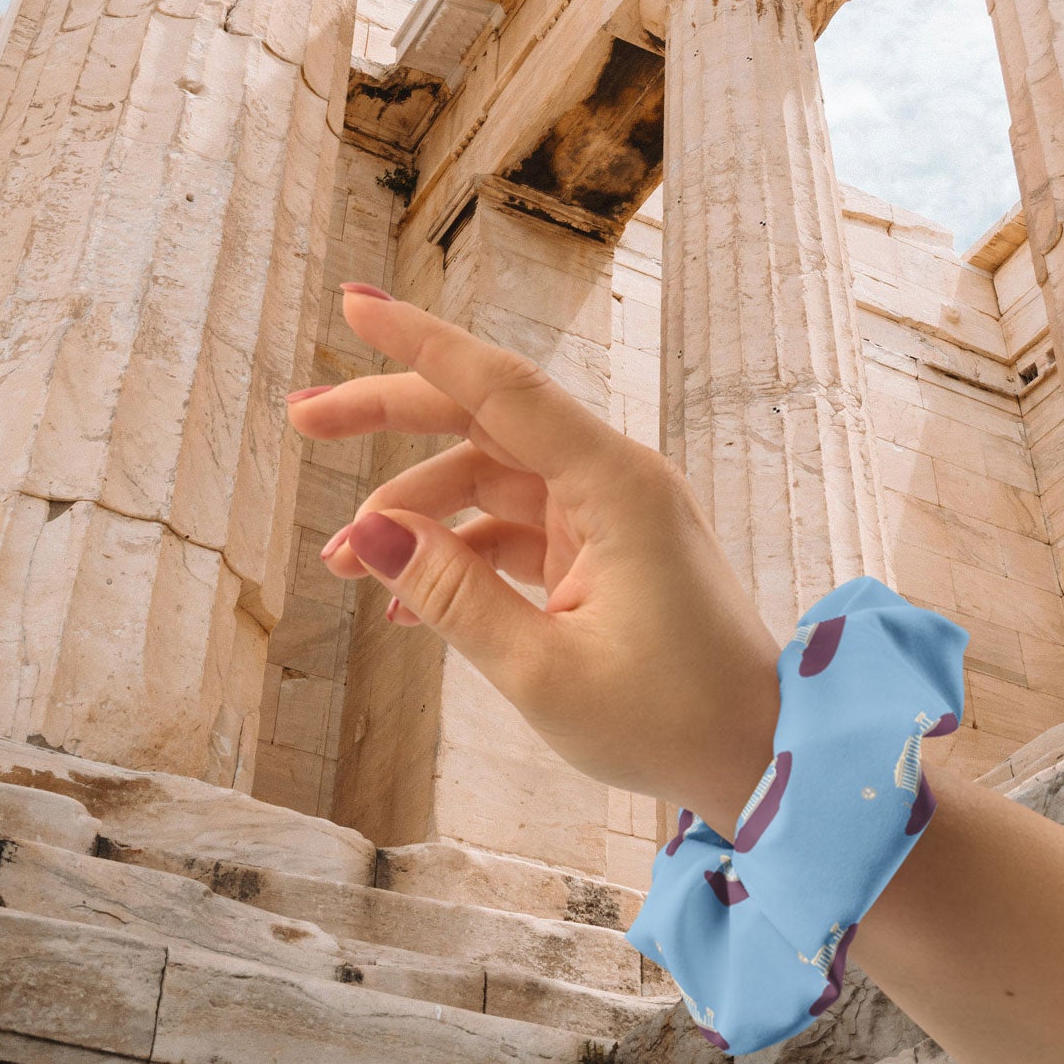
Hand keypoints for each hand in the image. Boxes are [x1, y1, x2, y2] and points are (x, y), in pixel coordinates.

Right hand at [288, 289, 779, 834]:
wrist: (761, 759)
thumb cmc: (670, 720)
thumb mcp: (542, 671)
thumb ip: (451, 595)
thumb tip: (366, 534)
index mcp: (615, 483)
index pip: (501, 386)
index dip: (420, 342)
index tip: (354, 304)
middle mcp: (613, 479)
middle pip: (484, 419)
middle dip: (390, 417)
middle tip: (301, 417)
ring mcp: (609, 515)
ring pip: (489, 479)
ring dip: (414, 513)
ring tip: (341, 565)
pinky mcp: (604, 552)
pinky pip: (512, 529)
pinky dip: (456, 556)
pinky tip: (402, 604)